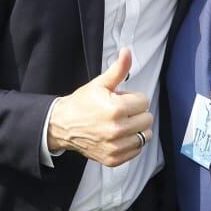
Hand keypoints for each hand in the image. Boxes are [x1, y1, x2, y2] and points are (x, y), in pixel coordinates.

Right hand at [47, 48, 152, 166]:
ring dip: (136, 129)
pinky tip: (118, 136)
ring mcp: (116, 147)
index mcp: (116, 109)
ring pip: (145, 136)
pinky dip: (131, 143)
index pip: (144, 101)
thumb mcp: (100, 83)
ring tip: (120, 124)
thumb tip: (128, 51)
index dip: (133, 98)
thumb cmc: (82, 103)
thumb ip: (119, 69)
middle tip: (120, 112)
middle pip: (147, 119)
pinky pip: (137, 150)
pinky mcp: (114, 159)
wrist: (63, 125)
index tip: (120, 100)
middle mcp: (117, 130)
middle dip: (136, 113)